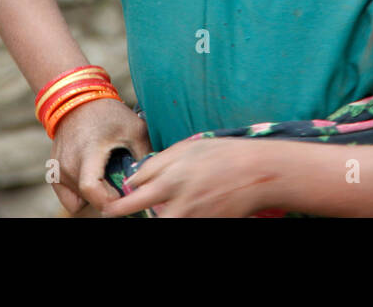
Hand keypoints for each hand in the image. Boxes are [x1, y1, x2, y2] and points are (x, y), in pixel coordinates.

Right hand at [49, 97, 150, 214]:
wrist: (77, 100)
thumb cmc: (108, 113)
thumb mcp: (134, 129)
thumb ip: (144, 155)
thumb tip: (152, 181)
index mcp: (87, 153)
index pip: (91, 190)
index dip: (109, 201)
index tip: (124, 197)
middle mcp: (68, 164)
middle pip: (89, 198)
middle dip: (107, 198)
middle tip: (121, 182)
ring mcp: (58, 170)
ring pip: (80, 200)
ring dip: (95, 196)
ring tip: (107, 175)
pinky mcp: (53, 172)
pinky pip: (69, 199)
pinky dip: (81, 196)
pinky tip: (94, 179)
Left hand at [100, 137, 277, 217]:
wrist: (259, 173)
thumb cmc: (223, 155)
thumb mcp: (187, 149)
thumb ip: (157, 164)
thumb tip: (133, 181)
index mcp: (171, 178)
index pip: (134, 196)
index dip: (120, 204)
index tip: (113, 206)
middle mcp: (179, 201)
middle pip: (143, 217)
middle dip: (127, 215)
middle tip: (116, 214)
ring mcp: (193, 216)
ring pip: (165, 222)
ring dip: (160, 216)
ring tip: (162, 208)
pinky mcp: (206, 224)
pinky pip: (183, 223)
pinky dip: (177, 217)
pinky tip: (180, 210)